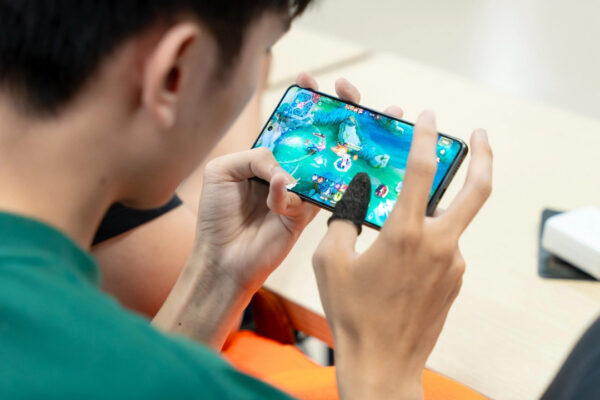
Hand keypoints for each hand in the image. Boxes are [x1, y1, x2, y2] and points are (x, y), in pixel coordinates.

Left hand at [193, 73, 375, 291]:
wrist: (221, 259)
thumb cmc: (217, 214)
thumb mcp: (222, 171)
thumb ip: (254, 156)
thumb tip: (286, 170)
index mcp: (269, 156)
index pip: (292, 124)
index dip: (303, 102)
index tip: (309, 80)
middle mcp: (290, 171)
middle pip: (320, 138)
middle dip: (339, 112)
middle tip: (350, 91)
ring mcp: (302, 191)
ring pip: (329, 164)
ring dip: (350, 144)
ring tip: (370, 124)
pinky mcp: (307, 214)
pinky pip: (306, 197)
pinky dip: (285, 194)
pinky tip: (272, 199)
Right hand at [313, 107, 492, 397]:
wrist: (382, 362)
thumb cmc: (352, 313)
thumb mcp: (331, 261)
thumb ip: (344, 219)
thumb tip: (356, 193)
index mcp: (406, 234)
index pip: (423, 171)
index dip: (427, 138)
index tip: (429, 117)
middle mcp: (439, 244)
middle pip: (478, 190)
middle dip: (484, 156)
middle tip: (481, 135)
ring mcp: (453, 264)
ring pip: (452, 223)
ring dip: (436, 212)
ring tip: (399, 229)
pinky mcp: (455, 281)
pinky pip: (444, 250)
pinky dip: (428, 242)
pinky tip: (400, 263)